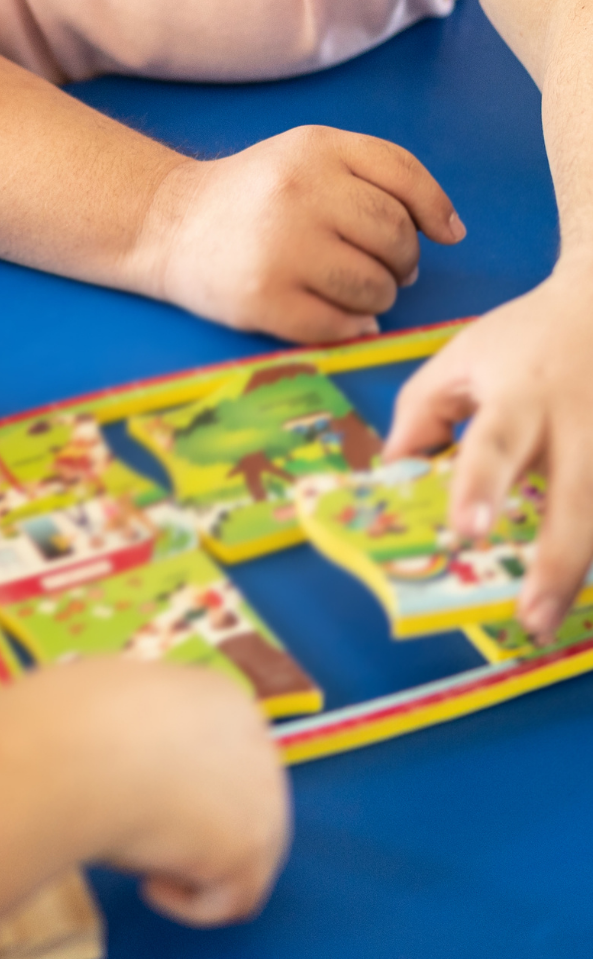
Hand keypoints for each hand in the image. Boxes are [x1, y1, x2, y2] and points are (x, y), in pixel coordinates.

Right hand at [40, 659, 289, 926]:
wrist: (77, 749)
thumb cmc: (75, 718)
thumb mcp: (120, 695)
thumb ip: (151, 721)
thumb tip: (139, 749)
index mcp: (224, 699)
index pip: (229, 754)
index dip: (193, 784)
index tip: (153, 798)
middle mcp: (257, 743)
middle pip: (247, 805)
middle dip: (205, 827)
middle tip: (153, 837)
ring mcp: (264, 798)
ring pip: (246, 856)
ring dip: (197, 864)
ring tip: (142, 857)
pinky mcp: (250, 850)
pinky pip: (232, 898)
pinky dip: (190, 902)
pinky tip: (150, 884)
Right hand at [142, 126, 464, 341]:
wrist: (168, 223)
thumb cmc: (253, 194)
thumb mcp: (308, 155)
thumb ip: (379, 174)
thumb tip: (451, 231)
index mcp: (314, 149)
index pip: (405, 178)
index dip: (434, 210)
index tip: (443, 234)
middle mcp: (298, 192)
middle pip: (396, 237)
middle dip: (401, 260)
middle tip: (378, 264)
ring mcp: (280, 247)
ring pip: (376, 287)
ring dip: (376, 296)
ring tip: (347, 286)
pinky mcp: (264, 298)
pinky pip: (341, 324)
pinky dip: (348, 325)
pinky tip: (328, 310)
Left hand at [385, 272, 592, 640]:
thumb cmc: (521, 340)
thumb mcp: (460, 358)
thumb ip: (420, 413)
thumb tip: (390, 471)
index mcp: (520, 396)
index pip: (495, 443)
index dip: (482, 488)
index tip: (468, 531)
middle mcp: (576, 422)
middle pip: (576, 496)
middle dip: (555, 562)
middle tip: (529, 616)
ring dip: (580, 572)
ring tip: (547, 621)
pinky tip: (583, 591)